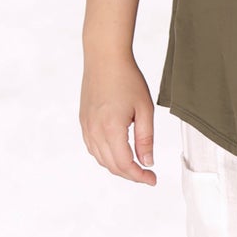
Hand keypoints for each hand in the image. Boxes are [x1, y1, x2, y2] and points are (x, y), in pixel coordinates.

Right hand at [80, 53, 157, 184]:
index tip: (153, 179)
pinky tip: (118, 153)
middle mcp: (95, 131)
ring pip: (101, 159)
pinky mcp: (84, 121)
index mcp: (111, 129)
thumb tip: (147, 162)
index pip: (125, 164)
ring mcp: (86, 127)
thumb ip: (145, 139)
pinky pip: (93, 148)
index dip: (140, 176)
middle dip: (131, 174)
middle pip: (112, 165)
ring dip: (118, 167)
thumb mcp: (145, 109)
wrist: (104, 58)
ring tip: (135, 166)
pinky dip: (106, 157)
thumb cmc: (127, 79)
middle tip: (147, 175)